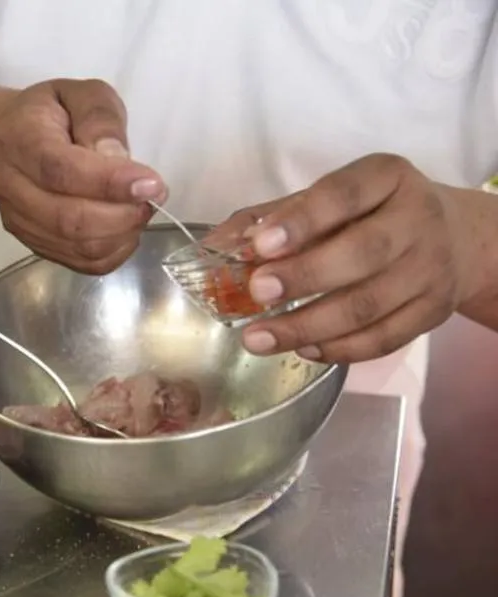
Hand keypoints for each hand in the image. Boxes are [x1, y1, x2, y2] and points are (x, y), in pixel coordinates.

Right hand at [0, 79, 166, 273]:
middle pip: (69, 219)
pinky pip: (80, 263)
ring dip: (121, 235)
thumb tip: (118, 158)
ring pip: (77, 246)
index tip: (151, 184)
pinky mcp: (35, 244)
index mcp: (22, 140)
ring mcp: (21, 222)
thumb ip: (100, 119)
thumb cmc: (50, 114)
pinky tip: (124, 230)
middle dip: (123, 215)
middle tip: (152, 197)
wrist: (2, 142)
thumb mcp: (80, 95)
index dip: (109, 183)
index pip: (62, 170)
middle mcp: (13, 187)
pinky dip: (113, 253)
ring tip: (138, 209)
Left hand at [214, 153, 481, 362]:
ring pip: (368, 305)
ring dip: (307, 326)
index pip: (344, 195)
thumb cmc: (367, 216)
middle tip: (257, 292)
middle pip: (362, 254)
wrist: (453, 239)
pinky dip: (338, 349)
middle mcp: (417, 219)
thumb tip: (212, 249)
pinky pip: (383, 339)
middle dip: (304, 276)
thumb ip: (269, 219)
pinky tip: (302, 349)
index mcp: (385, 178)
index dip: (301, 221)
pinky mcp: (432, 311)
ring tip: (257, 338)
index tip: (260, 245)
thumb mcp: (326, 199)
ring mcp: (430, 269)